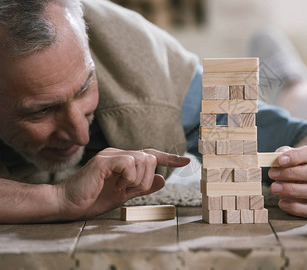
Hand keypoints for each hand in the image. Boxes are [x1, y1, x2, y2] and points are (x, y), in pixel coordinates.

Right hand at [56, 147, 189, 219]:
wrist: (68, 204)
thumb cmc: (93, 199)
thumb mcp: (123, 195)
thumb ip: (142, 187)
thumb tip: (162, 179)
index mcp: (123, 160)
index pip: (151, 155)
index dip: (169, 158)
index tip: (186, 161)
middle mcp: (118, 153)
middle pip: (151, 157)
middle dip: (146, 178)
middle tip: (129, 188)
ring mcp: (111, 155)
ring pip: (143, 159)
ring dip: (138, 179)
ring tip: (120, 187)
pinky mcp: (104, 161)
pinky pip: (130, 163)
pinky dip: (129, 176)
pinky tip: (117, 183)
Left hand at [268, 145, 306, 217]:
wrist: (297, 180)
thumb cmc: (291, 166)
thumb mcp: (286, 156)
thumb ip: (282, 154)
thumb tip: (276, 159)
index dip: (296, 157)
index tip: (280, 160)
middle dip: (291, 174)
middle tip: (272, 174)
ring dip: (291, 190)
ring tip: (274, 188)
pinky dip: (295, 207)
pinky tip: (281, 202)